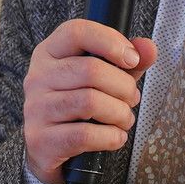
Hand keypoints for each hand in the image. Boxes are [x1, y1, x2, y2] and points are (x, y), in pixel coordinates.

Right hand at [23, 20, 156, 183]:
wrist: (48, 151)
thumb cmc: (76, 110)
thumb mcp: (101, 79)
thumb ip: (126, 62)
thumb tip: (148, 48)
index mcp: (49, 54)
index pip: (77, 32)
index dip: (110, 41)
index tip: (132, 58)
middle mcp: (37, 77)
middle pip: (91, 70)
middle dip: (124, 86)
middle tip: (132, 98)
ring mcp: (36, 109)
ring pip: (90, 102)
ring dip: (120, 113)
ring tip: (124, 119)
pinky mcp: (41, 140)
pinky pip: (86, 134)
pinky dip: (111, 137)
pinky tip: (114, 137)